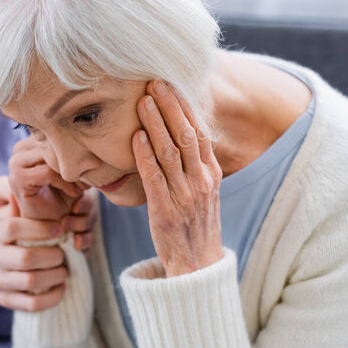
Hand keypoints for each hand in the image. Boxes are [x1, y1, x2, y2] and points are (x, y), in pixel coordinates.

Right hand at [0, 202, 67, 311]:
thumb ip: (16, 202)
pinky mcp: (5, 300)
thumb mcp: (2, 216)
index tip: (59, 227)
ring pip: (31, 282)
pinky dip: (51, 298)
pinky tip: (61, 289)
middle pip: (26, 258)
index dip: (40, 228)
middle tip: (64, 254)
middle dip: (53, 256)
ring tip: (65, 271)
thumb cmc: (1, 238)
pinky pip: (30, 304)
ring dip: (55, 277)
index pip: (15, 228)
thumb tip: (27, 181)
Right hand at [9, 137, 96, 250]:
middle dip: (75, 161)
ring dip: (72, 173)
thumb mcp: (71, 166)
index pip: (58, 133)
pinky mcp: (18, 178)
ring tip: (83, 186)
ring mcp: (15, 163)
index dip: (76, 149)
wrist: (54, 224)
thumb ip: (70, 147)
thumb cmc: (66, 194)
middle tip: (89, 179)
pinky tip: (74, 194)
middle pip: (55, 143)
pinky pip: (48, 172)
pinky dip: (66, 183)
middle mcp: (19, 149)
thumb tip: (84, 123)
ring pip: (53, 156)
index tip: (92, 167)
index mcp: (30, 142)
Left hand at [132, 80, 222, 276]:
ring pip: (170, 152)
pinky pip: (155, 178)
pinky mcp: (165, 210)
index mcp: (211, 173)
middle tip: (154, 82)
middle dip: (170, 107)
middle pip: (185, 135)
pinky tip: (136, 137)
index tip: (170, 85)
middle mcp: (201, 181)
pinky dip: (145, 156)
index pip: (198, 132)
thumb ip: (193, 164)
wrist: (197, 265)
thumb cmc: (194, 223)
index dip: (184, 107)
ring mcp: (185, 195)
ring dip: (155, 124)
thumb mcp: (202, 191)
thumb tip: (178, 134)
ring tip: (142, 101)